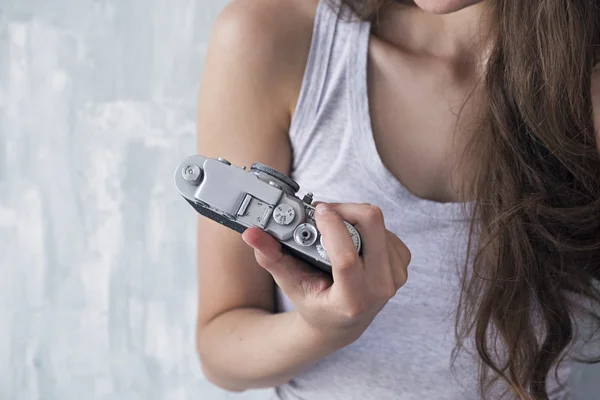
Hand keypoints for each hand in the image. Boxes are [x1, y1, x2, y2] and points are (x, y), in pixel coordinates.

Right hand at [242, 202, 410, 350]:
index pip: (346, 257)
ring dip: (352, 217)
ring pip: (377, 222)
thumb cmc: (314, 302)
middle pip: (372, 224)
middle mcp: (381, 288)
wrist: (342, 322)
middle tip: (322, 213)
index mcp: (353, 300)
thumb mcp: (290, 284)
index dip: (332, 226)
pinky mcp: (403, 262)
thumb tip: (252, 233)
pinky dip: (365, 226)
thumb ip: (270, 257)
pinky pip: (386, 228)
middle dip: (343, 209)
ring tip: (333, 231)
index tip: (317, 210)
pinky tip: (352, 240)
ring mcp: (396, 275)